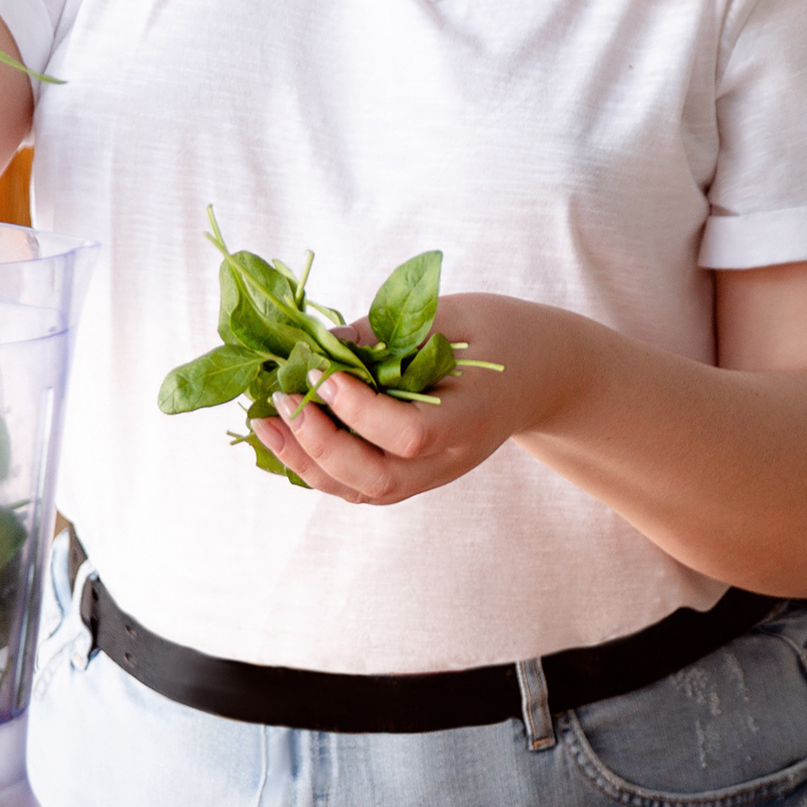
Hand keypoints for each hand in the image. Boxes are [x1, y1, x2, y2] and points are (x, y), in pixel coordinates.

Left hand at [249, 293, 569, 504]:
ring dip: (306, 464)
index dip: (360, 412)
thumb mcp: (455, 315)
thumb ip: (394, 332)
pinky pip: (360, 484)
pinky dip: (318, 466)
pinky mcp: (414, 474)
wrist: (541, 375)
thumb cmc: (501, 335)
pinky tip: (287, 435)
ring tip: (264, 425)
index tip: (322, 373)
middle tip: (283, 401)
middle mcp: (451, 460)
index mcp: (473, 419)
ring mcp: (432, 475)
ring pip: (362, 491)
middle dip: (320, 445)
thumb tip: (325, 345)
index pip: (411, 435)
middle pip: (379, 479)